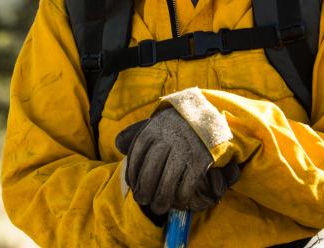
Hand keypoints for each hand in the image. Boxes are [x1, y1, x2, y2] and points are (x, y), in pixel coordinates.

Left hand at [116, 109, 239, 214]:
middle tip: (142, 200)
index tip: (132, 186)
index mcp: (152, 131)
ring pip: (167, 182)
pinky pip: (187, 185)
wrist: (206, 115)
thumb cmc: (175, 124)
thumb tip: (118, 145)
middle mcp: (166, 141)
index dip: (132, 174)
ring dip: (161, 199)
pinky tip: (179, 200)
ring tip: (158, 207)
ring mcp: (183, 151)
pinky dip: (181, 197)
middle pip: (149, 172)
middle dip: (144, 191)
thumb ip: (135, 133)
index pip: (136, 156)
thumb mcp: (155, 123)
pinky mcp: (200, 161)